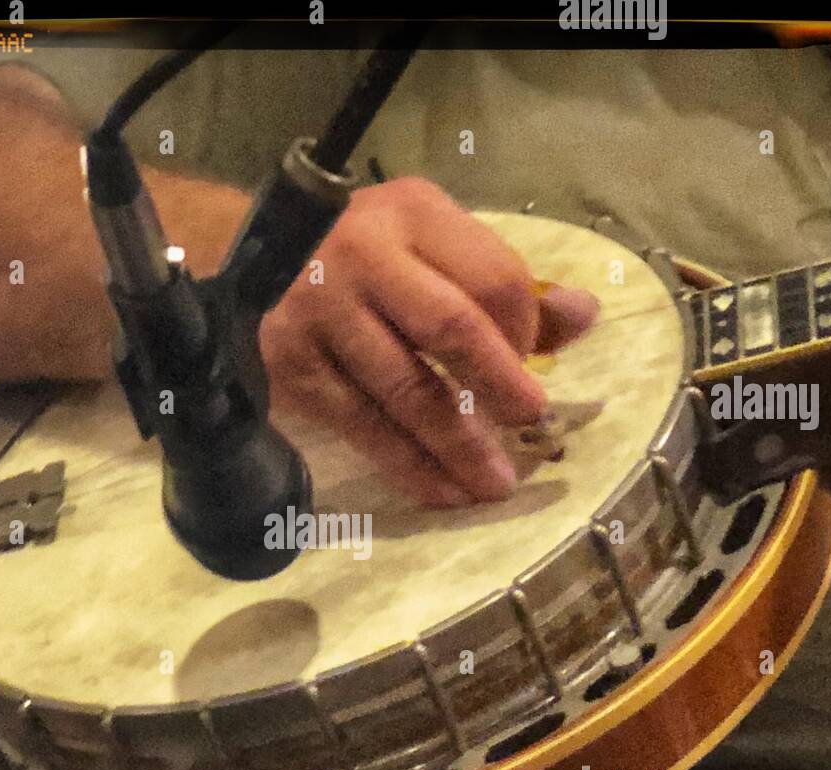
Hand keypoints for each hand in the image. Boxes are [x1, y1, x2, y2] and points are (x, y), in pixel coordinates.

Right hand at [259, 177, 598, 506]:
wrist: (246, 259)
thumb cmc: (362, 253)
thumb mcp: (430, 242)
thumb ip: (503, 280)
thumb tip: (584, 316)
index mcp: (413, 215)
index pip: (492, 277)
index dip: (525, 330)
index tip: (533, 366)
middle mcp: (363, 256)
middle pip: (450, 328)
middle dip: (499, 387)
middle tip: (531, 426)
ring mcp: (322, 314)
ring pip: (405, 391)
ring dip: (457, 447)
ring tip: (492, 485)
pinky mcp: (294, 366)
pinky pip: (361, 426)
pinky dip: (406, 466)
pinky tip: (440, 492)